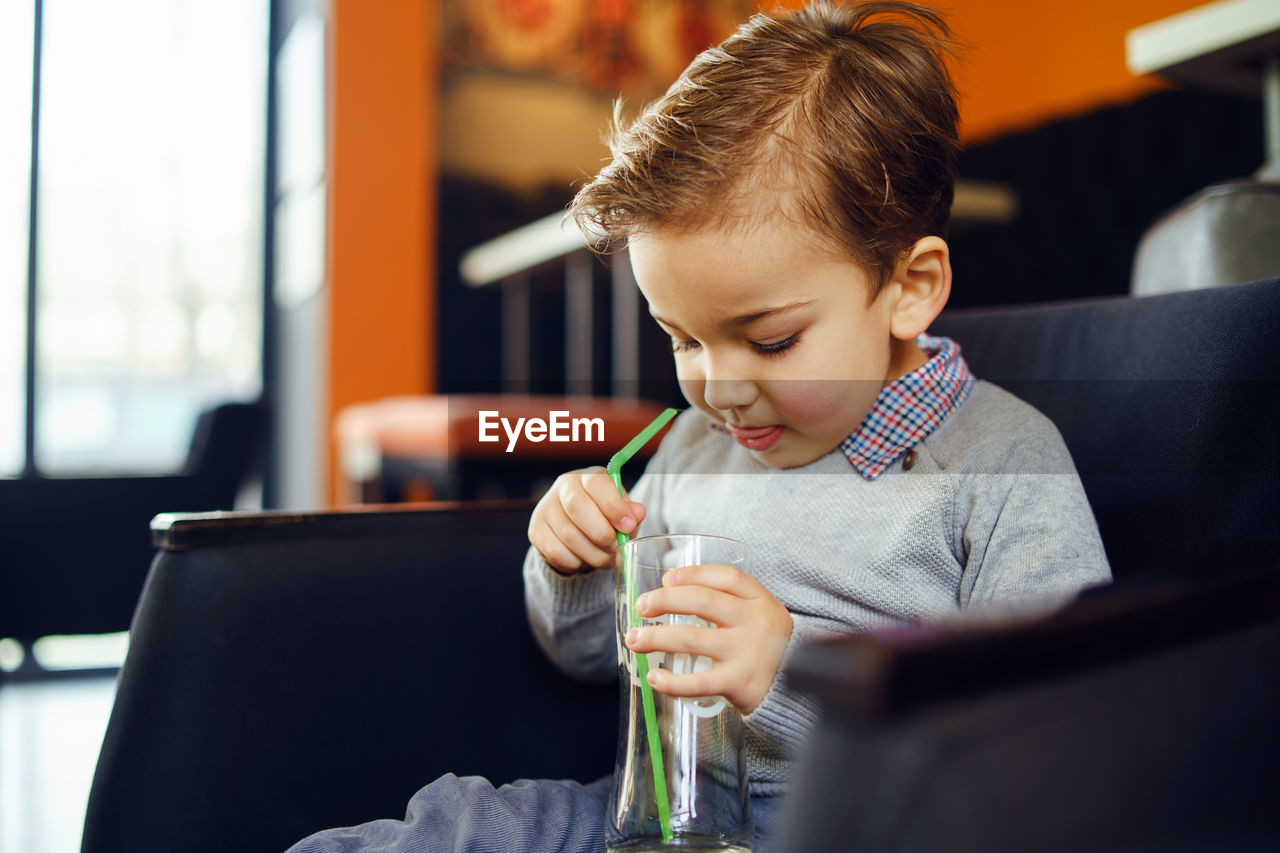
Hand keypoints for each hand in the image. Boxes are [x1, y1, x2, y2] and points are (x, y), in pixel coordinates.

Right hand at [528, 466, 645, 574]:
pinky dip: (576, 563)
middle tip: (615, 548)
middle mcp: (563, 487)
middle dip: (601, 533)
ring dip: (592, 554)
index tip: (628, 526)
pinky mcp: (536, 531)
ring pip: (568, 535)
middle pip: (577, 506)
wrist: (578, 530)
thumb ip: (631, 513)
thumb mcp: (622, 513)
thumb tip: (638, 513)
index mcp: (588, 477)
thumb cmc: (606, 517)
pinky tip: (586, 561)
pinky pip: (557, 553)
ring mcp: (546, 508)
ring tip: (606, 559)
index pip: (597, 483)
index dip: (614, 506)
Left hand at [624, 563, 792, 714]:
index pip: (727, 577)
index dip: (693, 574)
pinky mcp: (740, 683)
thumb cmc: (767, 649)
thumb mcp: (761, 617)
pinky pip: (699, 682)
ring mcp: (747, 653)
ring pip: (692, 638)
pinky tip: (655, 677)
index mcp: (761, 601)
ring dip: (656, 637)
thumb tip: (670, 589)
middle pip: (702, 601)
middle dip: (665, 600)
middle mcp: (756, 623)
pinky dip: (672, 682)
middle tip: (642, 606)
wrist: (799, 693)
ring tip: (634, 640)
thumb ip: (729, 603)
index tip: (666, 578)